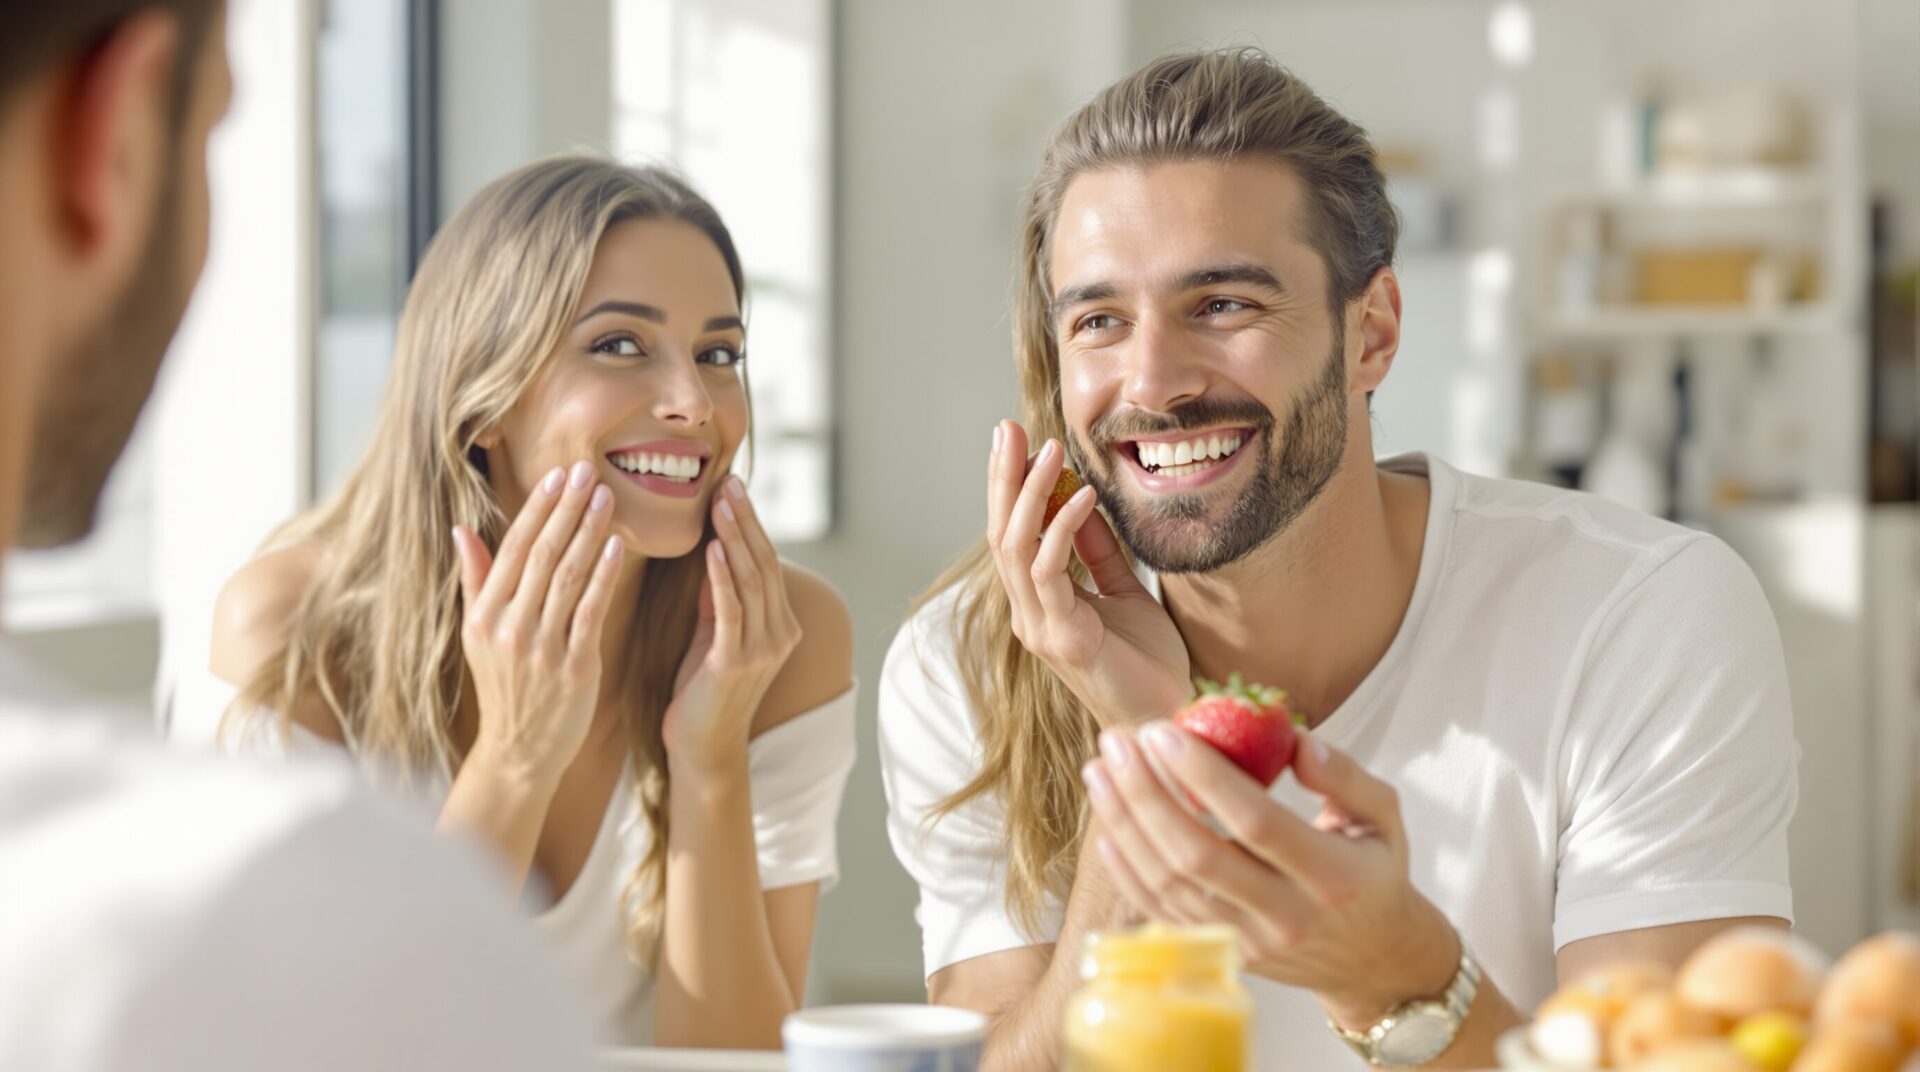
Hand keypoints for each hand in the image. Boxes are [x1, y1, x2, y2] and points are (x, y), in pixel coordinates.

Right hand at [453, 460, 624, 787]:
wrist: (519, 751)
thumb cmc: (505, 687)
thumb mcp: (478, 636)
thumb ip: (474, 581)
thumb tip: (460, 530)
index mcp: (484, 615)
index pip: (514, 549)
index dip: (538, 509)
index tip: (558, 475)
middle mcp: (508, 627)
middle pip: (542, 555)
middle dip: (567, 509)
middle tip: (589, 471)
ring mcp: (540, 649)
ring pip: (568, 577)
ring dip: (589, 532)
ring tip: (608, 497)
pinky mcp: (573, 668)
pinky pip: (590, 612)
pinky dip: (604, 576)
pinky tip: (618, 547)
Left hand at [662, 475, 801, 774]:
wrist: (701, 746)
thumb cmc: (701, 689)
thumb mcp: (713, 633)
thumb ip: (719, 596)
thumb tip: (714, 550)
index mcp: (780, 624)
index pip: (768, 561)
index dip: (751, 522)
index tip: (731, 486)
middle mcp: (780, 633)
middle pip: (765, 563)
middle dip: (746, 520)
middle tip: (728, 482)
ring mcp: (764, 650)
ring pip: (752, 580)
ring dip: (735, 538)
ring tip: (719, 505)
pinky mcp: (737, 663)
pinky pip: (732, 610)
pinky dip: (723, 576)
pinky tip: (713, 549)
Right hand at [986, 420, 1190, 728]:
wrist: (1166, 721)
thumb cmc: (1148, 663)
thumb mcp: (1124, 592)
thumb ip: (1098, 552)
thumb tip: (1079, 499)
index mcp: (1039, 603)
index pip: (1011, 534)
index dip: (1010, 486)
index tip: (1017, 438)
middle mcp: (1029, 614)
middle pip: (1001, 534)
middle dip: (1003, 478)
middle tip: (1008, 427)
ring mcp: (1040, 628)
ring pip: (1016, 548)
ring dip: (1029, 493)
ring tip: (1048, 449)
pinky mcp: (1064, 640)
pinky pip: (1051, 572)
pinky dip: (1063, 528)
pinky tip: (1083, 495)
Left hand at [1081, 723, 1460, 1028]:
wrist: (1374, 961)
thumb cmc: (1374, 872)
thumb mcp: (1383, 816)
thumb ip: (1345, 774)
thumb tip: (1293, 739)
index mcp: (1332, 875)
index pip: (1256, 821)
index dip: (1204, 775)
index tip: (1163, 731)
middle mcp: (1287, 917)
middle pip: (1197, 854)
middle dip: (1147, 793)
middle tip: (1117, 741)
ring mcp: (1250, 944)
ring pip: (1169, 884)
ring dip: (1125, 823)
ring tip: (1099, 771)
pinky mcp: (1223, 957)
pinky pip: (1161, 912)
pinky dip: (1127, 869)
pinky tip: (1106, 825)